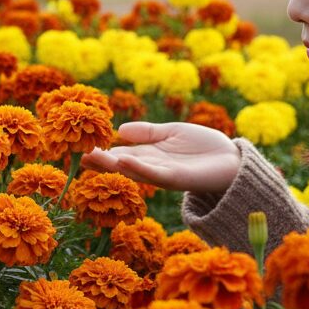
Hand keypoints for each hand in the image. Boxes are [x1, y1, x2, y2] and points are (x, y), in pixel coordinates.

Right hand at [80, 121, 240, 193]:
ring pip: (131, 170)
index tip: (79, 144)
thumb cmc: (204, 147)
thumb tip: (119, 130)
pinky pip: (154, 173)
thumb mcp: (171, 132)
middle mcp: (152, 166)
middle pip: (120, 163)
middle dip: (99, 160)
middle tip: (75, 154)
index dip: (100, 149)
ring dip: (111, 165)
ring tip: (90, 157)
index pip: (119, 152)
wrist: (233, 161)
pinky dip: (138, 167)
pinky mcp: (177, 179)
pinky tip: (122, 159)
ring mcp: (162, 174)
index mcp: (149, 154)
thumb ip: (147, 132)